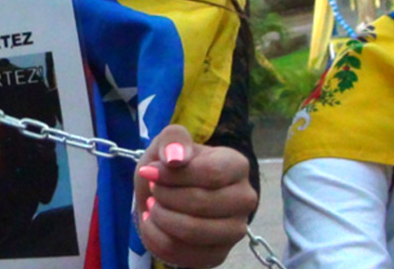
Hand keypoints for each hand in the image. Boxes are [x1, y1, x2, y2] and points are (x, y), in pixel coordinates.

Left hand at [133, 125, 257, 267]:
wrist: (167, 196)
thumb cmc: (171, 167)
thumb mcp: (167, 143)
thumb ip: (173, 139)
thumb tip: (175, 157)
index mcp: (237, 165)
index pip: (210, 173)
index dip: (173, 175)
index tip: (149, 171)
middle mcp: (245, 198)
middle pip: (201, 203)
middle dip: (165, 196)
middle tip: (151, 190)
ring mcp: (235, 230)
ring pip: (193, 231)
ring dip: (161, 218)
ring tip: (152, 205)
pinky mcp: (219, 254)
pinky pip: (183, 253)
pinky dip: (157, 238)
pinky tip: (152, 223)